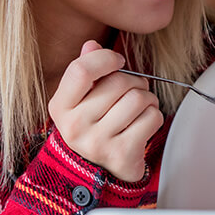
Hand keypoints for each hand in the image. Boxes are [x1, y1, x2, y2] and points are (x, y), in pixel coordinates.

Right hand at [48, 40, 163, 181]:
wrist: (99, 169)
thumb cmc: (95, 125)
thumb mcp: (83, 98)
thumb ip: (87, 69)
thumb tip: (92, 45)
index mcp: (60, 107)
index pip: (81, 70)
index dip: (105, 58)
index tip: (117, 62)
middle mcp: (74, 126)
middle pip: (118, 82)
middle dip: (135, 82)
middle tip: (133, 91)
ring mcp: (97, 143)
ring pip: (138, 99)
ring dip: (147, 99)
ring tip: (140, 107)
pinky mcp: (122, 154)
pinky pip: (152, 118)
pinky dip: (154, 116)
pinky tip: (143, 123)